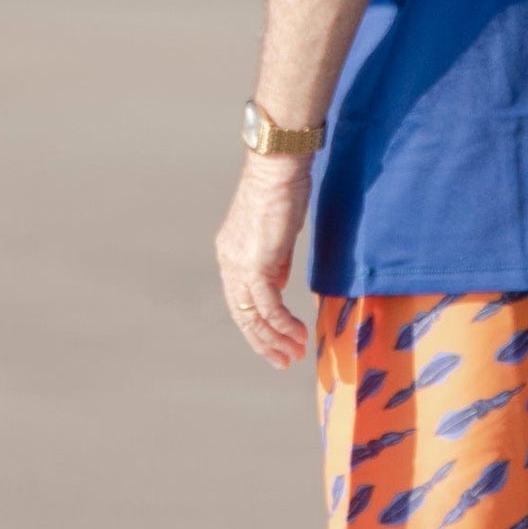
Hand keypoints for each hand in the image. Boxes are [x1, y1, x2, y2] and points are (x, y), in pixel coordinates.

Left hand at [215, 153, 313, 368]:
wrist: (279, 168)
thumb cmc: (283, 192)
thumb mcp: (278, 236)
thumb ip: (276, 263)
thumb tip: (279, 286)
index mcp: (230, 253)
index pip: (239, 300)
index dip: (256, 326)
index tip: (276, 344)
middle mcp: (229, 260)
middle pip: (241, 314)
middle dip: (263, 341)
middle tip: (283, 360)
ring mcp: (239, 262)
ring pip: (252, 314)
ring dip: (274, 339)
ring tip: (294, 354)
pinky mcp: (256, 263)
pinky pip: (267, 305)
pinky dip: (283, 324)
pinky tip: (299, 334)